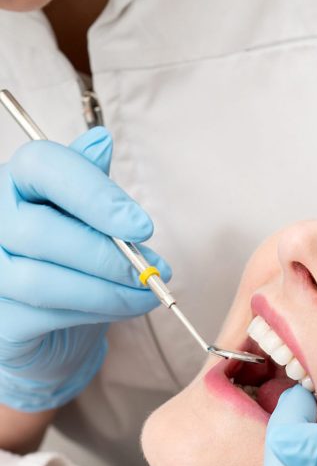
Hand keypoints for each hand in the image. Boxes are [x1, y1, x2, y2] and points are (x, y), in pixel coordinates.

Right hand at [0, 128, 170, 410]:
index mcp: (15, 182)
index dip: (95, 195)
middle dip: (108, 255)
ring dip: (108, 290)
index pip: (42, 166)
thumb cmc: (70, 260)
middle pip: (40, 231)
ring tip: (146, 291)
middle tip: (152, 269)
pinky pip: (47, 316)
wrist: (50, 325)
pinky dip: (97, 312)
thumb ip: (90, 182)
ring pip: (44, 280)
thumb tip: (100, 141)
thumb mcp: (84, 215)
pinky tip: (125, 306)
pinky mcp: (0, 319)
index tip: (143, 226)